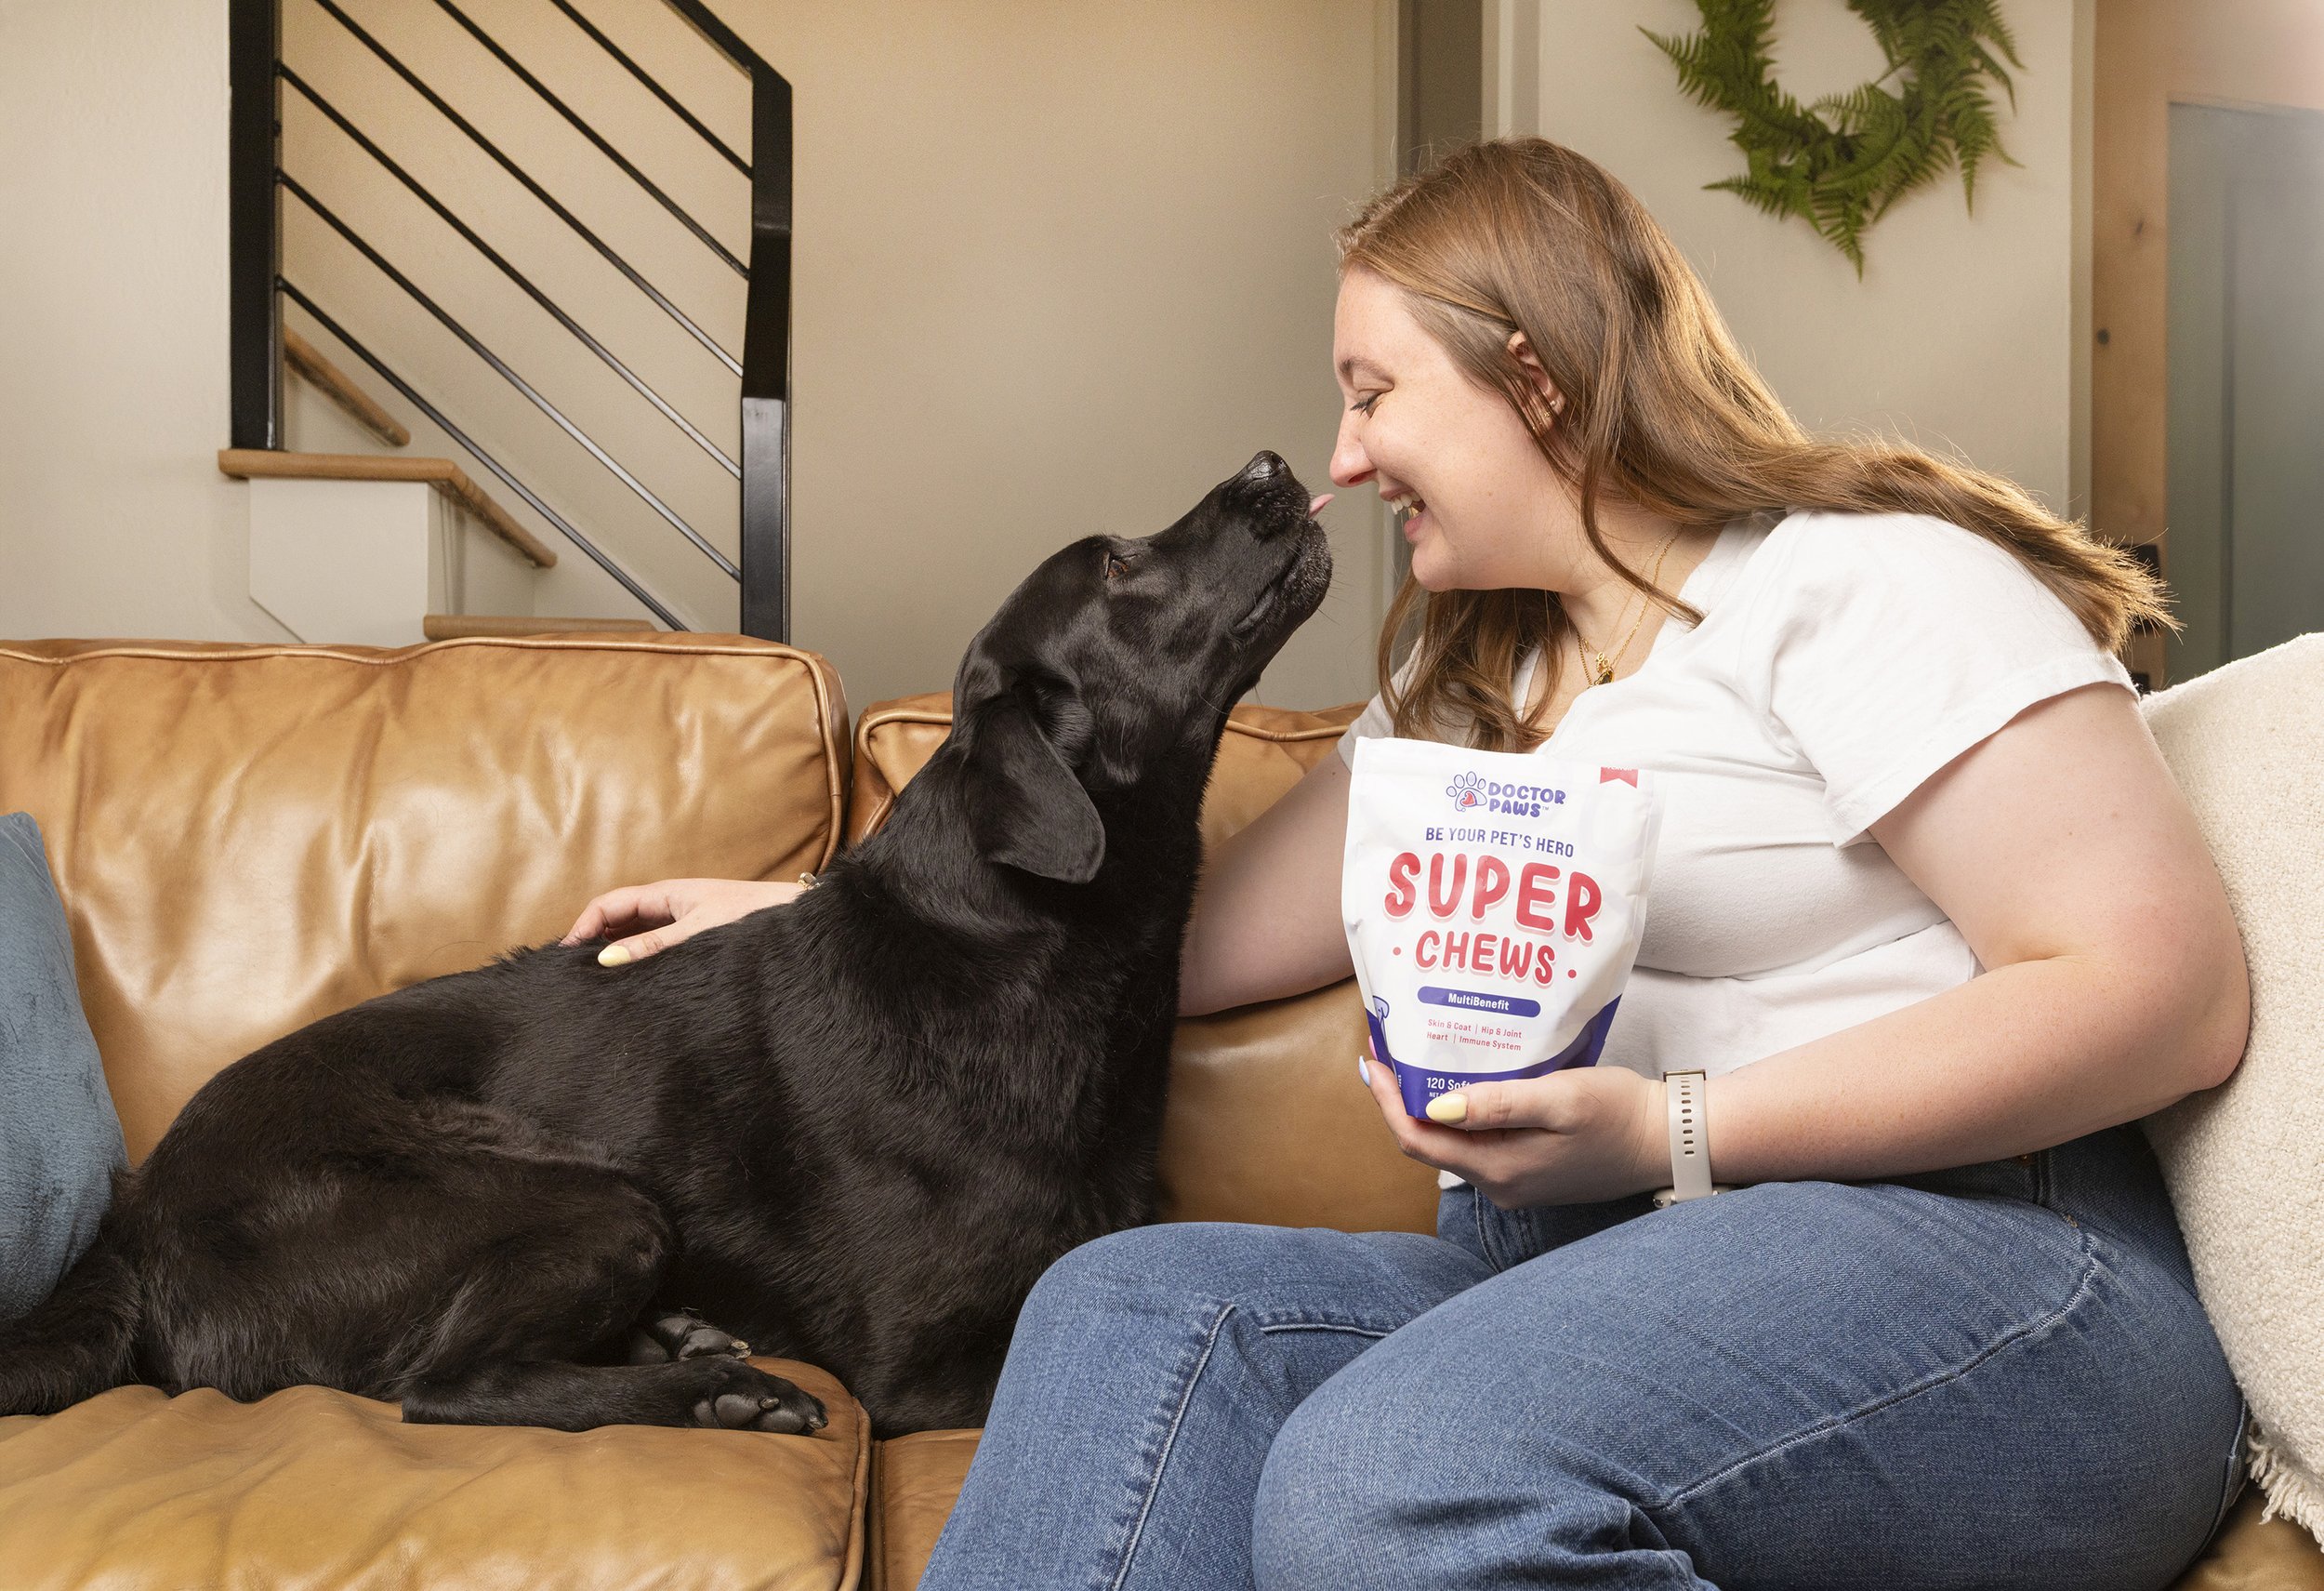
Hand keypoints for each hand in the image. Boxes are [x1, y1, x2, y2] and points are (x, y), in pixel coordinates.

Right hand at [560, 877, 804, 965]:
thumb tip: (606, 958)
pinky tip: (633, 981)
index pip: (609, 903)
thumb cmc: (753, 918)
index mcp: (667, 893)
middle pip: (618, 918)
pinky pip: (657, 946)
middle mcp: (671, 904)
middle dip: (593, 939)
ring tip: (595, 982)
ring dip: (615, 951)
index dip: (583, 925)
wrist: (797, 920)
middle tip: (572, 973)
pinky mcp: (697, 939)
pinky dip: (638, 959)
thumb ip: (653, 946)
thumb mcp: (697, 933)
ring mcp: (683, 921)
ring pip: (637, 934)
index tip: (564, 955)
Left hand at [1360, 1040, 1668, 1207]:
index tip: (1373, 1060)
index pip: (1418, 1140)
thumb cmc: (1619, 1114)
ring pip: (1453, 1142)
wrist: (1669, 1140)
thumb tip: (1436, 1105)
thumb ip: (1498, 1103)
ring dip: (1431, 1103)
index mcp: (1499, 1169)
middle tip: (1390, 1050)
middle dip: (1403, 1098)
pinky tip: (1464, 1080)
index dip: (1388, 1102)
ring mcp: (1515, 1182)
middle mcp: (1499, 1184)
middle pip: (1429, 1143)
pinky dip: (1462, 1111)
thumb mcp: (1560, 1098)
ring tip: (1420, 1057)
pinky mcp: (1530, 1171)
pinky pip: (1480, 1141)